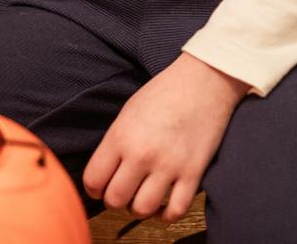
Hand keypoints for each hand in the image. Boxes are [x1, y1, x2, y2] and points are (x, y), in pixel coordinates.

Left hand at [83, 53, 249, 221]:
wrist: (203, 82)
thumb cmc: (163, 93)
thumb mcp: (127, 113)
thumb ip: (115, 143)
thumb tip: (104, 173)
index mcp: (121, 136)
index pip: (93, 179)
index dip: (93, 188)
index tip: (99, 187)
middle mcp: (142, 154)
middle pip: (115, 199)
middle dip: (113, 200)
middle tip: (121, 192)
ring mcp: (169, 166)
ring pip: (143, 210)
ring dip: (138, 209)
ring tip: (141, 198)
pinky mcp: (193, 174)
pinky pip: (176, 211)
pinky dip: (166, 215)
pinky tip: (163, 206)